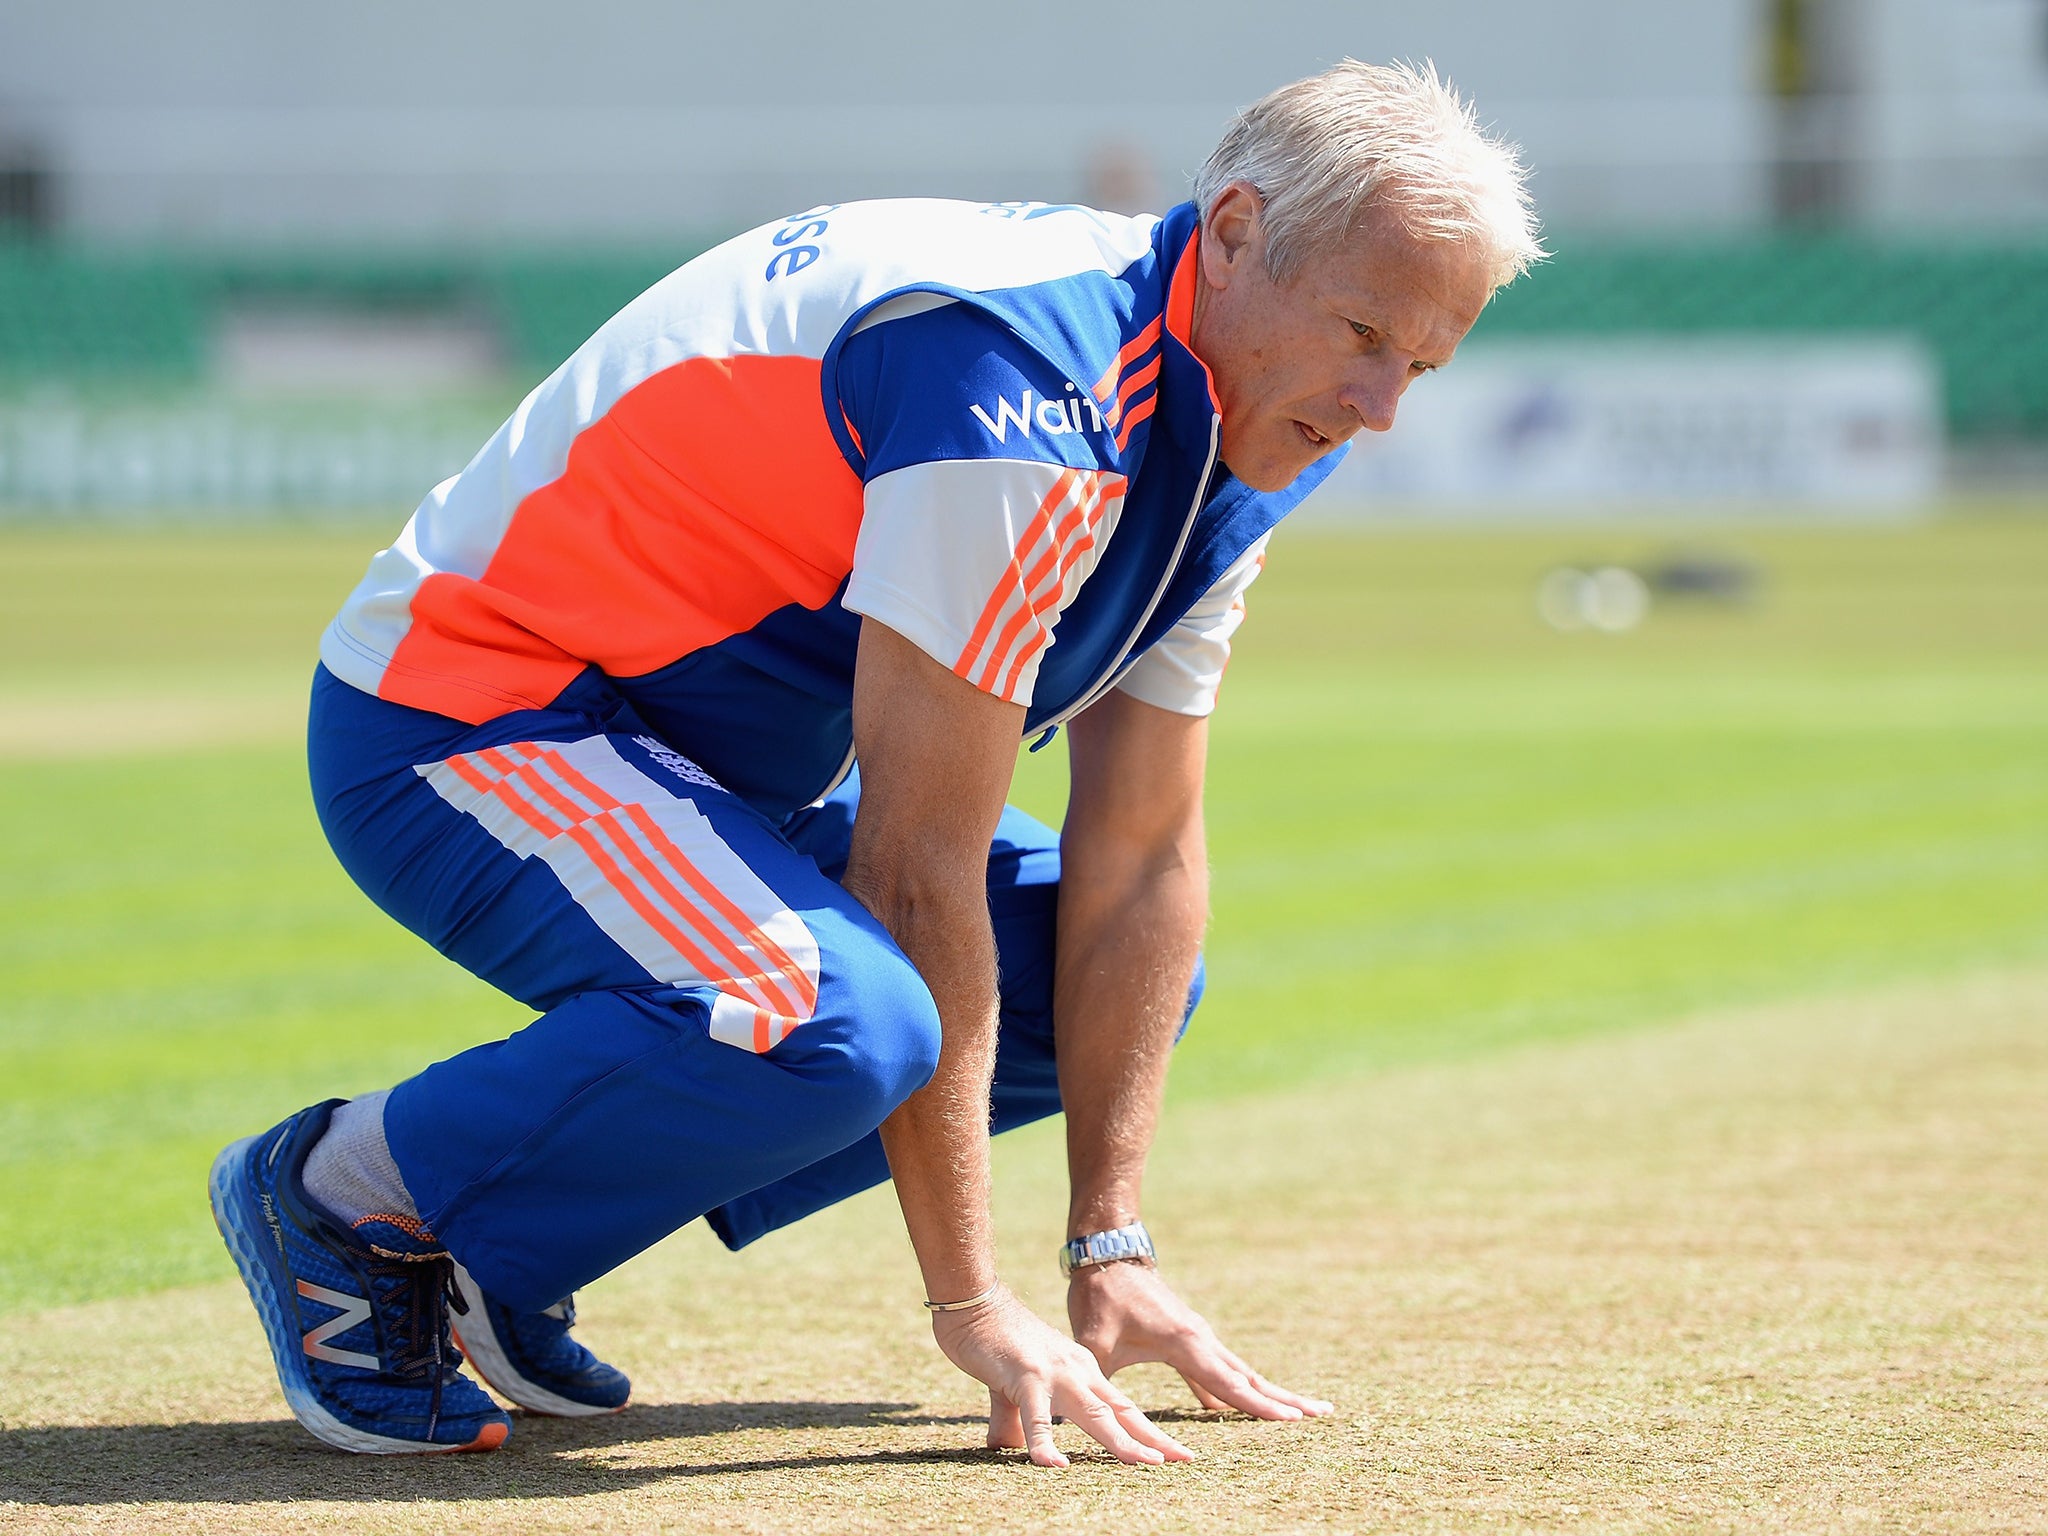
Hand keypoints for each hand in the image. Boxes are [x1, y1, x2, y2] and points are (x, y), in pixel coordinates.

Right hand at [930, 1283, 1195, 1467]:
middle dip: (1152, 1439)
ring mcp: (1054, 1372)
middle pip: (1121, 1411)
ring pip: (1094, 1414)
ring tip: (1145, 1463)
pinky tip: (1054, 1464)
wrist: (975, 1304)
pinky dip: (1045, 1442)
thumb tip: (1008, 1447)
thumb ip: (1018, 1420)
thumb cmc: (996, 1343)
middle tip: (1182, 1460)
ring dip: (1120, 1441)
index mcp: (1083, 1369)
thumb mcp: (1016, 1387)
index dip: (1148, 1432)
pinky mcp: (1025, 1376)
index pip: (1122, 1407)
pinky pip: (1035, 1417)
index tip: (1174, 1454)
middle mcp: (1077, 1370)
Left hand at [1067, 1261, 1334, 1419]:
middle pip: (1249, 1376)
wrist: (1106, 1254)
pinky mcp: (1189, 1337)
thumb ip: (1096, 1379)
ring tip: (1304, 1410)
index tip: (1292, 1420)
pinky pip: (1220, 1367)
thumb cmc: (1100, 1296)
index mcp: (1184, 1342)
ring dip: (1270, 1391)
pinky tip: (1237, 1406)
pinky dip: (1236, 1387)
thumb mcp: (1093, 1340)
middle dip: (1285, 1398)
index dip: (1257, 1405)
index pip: (1227, 1381)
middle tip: (1323, 1412)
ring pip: (1240, 1371)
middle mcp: (1200, 1338)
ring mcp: (1198, 1336)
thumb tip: (1082, 1414)